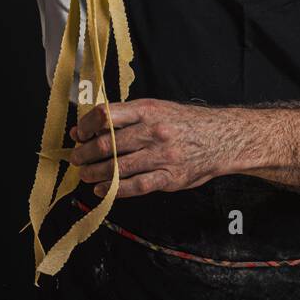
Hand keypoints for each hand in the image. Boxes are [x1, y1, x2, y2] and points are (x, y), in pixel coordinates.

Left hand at [67, 98, 232, 198]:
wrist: (222, 138)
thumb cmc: (185, 123)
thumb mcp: (156, 110)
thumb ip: (123, 119)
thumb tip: (84, 129)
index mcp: (148, 110)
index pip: (105, 115)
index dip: (85, 126)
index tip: (78, 135)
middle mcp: (153, 131)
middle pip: (107, 144)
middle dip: (85, 154)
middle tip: (77, 159)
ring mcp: (162, 156)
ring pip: (117, 167)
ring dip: (95, 173)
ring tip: (86, 175)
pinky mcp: (169, 177)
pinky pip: (136, 186)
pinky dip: (114, 189)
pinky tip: (103, 189)